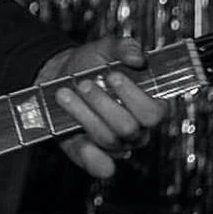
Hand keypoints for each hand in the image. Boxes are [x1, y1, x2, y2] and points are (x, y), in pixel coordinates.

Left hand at [36, 37, 167, 178]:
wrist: (58, 75)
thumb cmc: (89, 64)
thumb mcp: (105, 49)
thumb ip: (123, 47)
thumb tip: (137, 56)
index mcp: (147, 106)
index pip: (154, 112)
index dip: (133, 96)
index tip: (112, 75)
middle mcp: (135, 130)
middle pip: (129, 128)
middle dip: (103, 103)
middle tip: (83, 83)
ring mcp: (115, 144)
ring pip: (108, 139)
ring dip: (83, 114)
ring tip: (64, 92)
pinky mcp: (91, 154)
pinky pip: (100, 166)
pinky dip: (90, 156)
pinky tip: (76, 137)